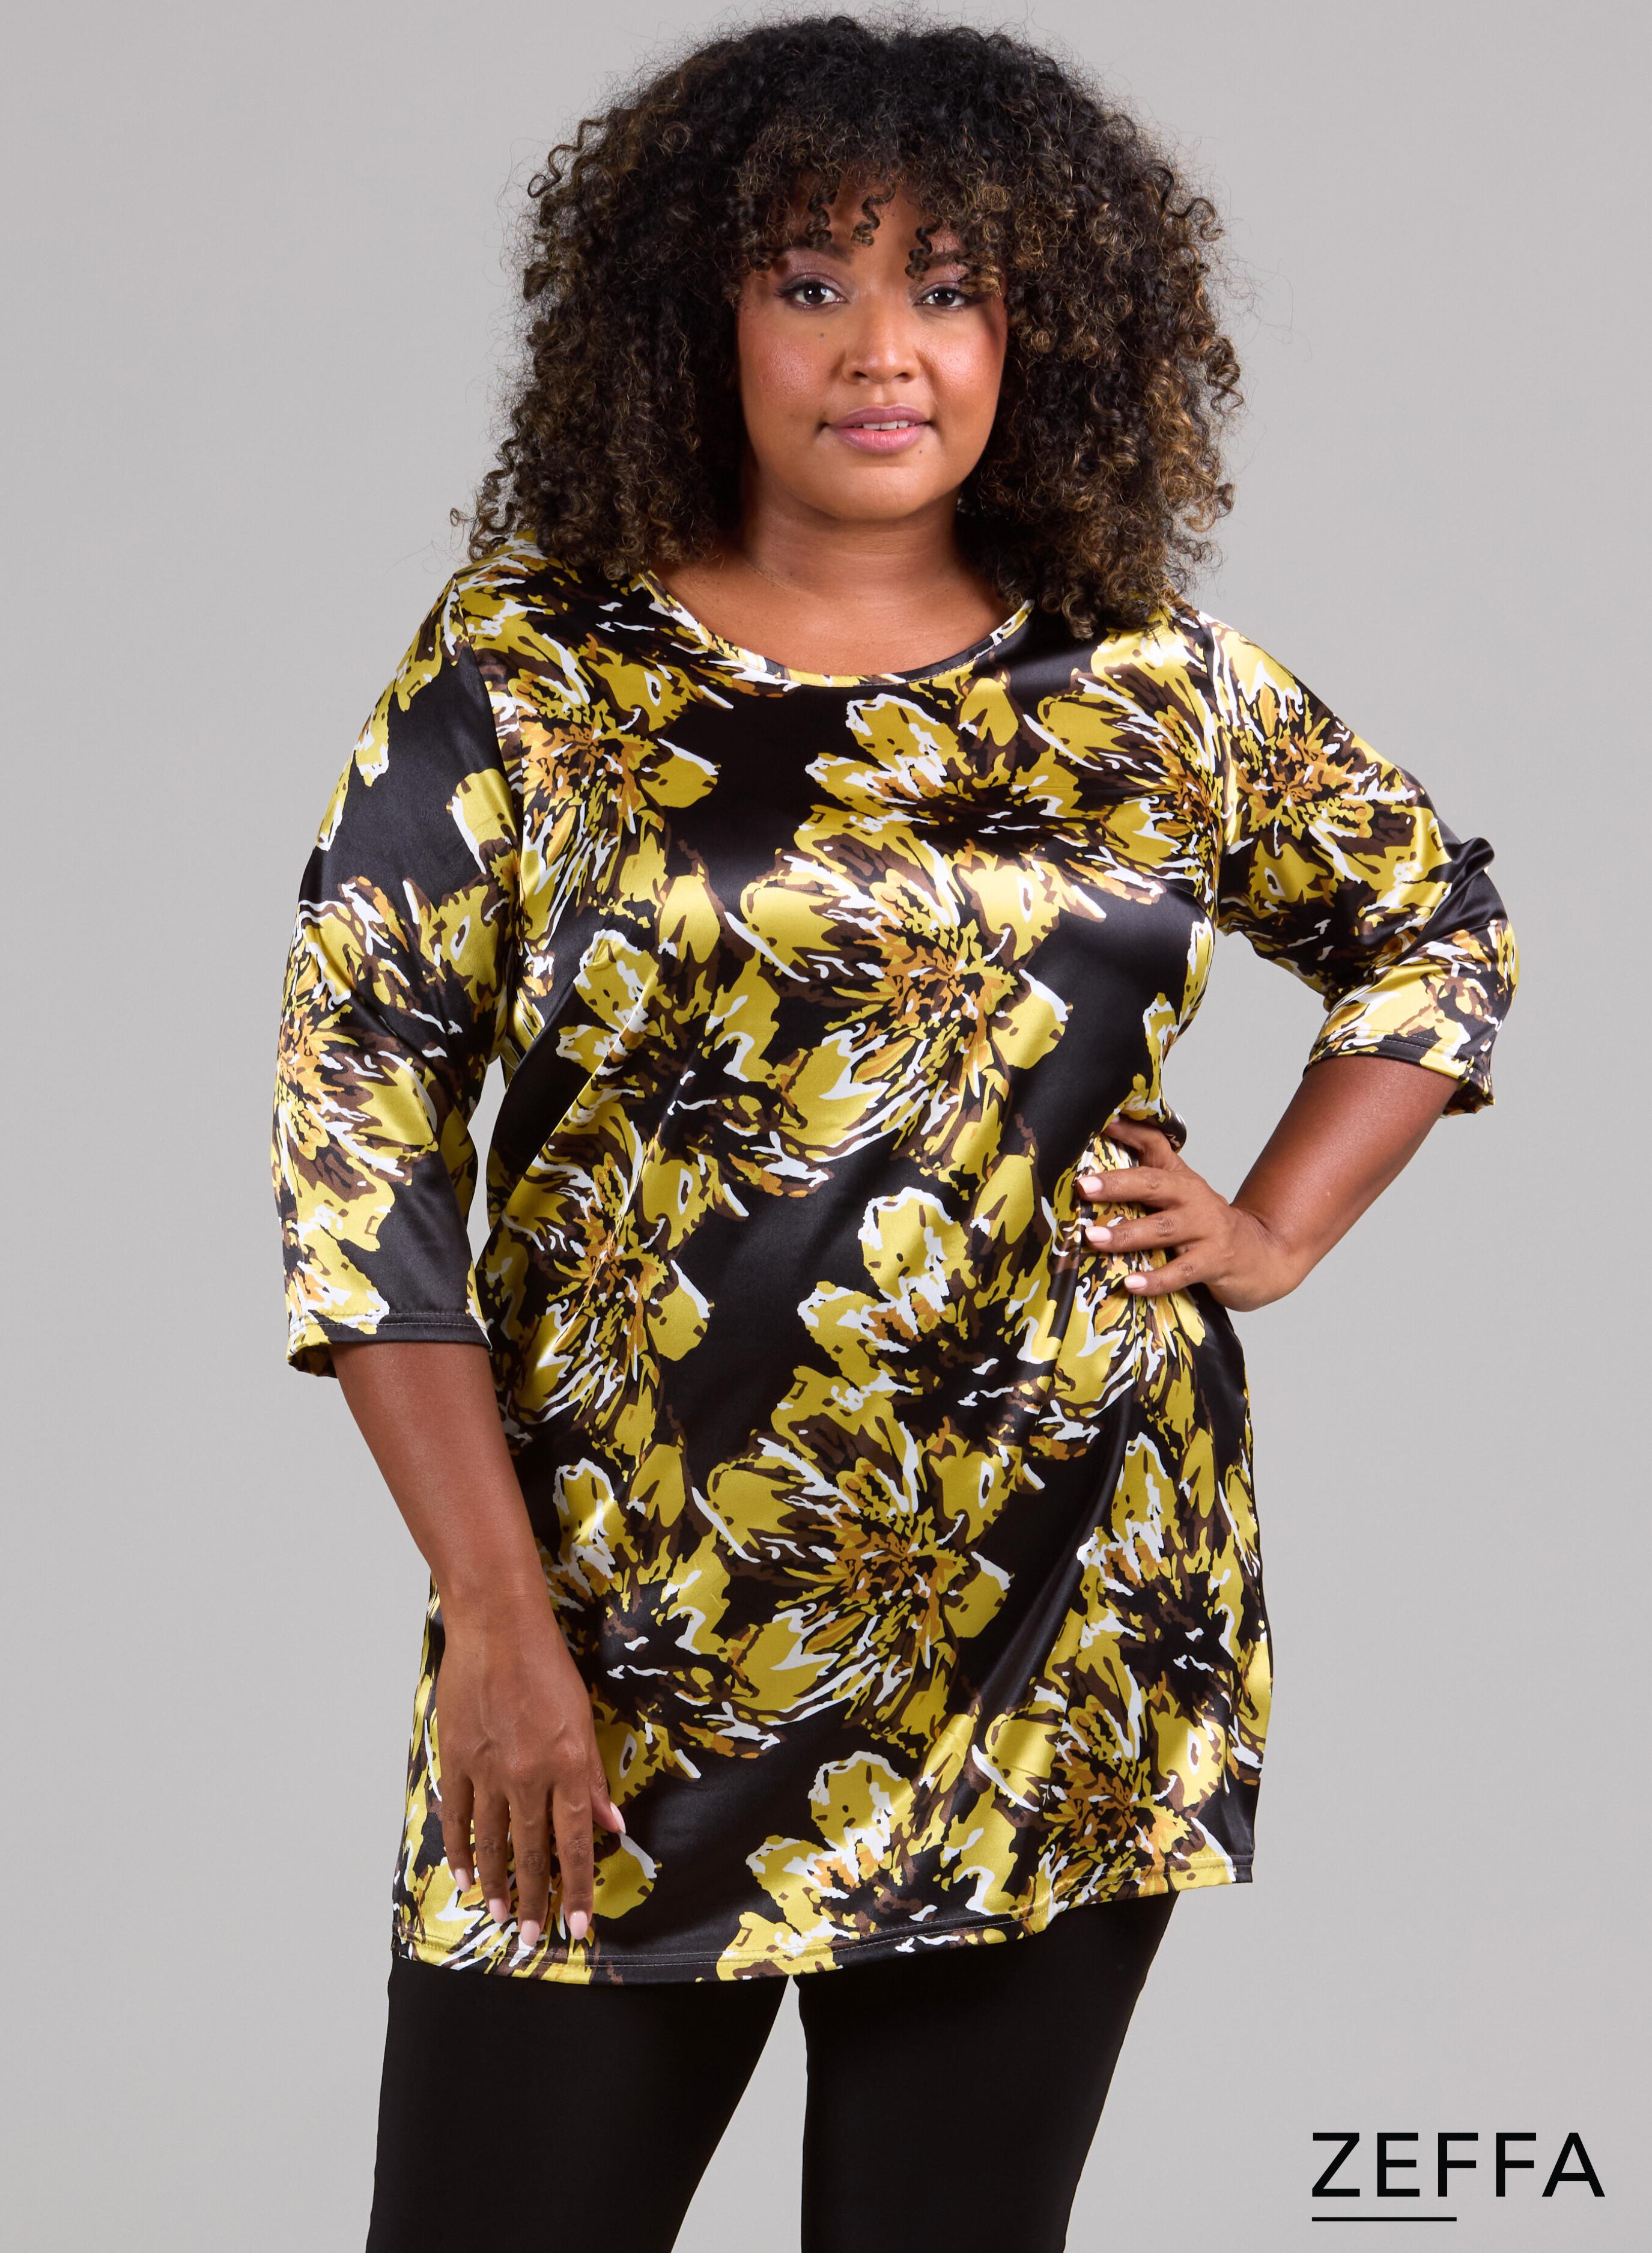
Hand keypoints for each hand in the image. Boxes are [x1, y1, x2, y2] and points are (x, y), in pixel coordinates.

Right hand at [435, 1591, 625, 1951]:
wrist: (497, 1629)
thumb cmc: (548, 1668)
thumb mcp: (585, 1722)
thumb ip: (595, 1780)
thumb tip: (613, 1826)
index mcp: (567, 1767)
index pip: (575, 1843)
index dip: (577, 1888)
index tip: (578, 1926)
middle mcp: (528, 1776)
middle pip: (531, 1852)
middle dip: (535, 1900)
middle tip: (533, 1938)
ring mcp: (487, 1771)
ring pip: (492, 1842)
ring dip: (497, 1884)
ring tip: (501, 1916)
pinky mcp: (456, 1760)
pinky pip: (457, 1817)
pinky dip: (460, 1850)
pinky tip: (464, 1876)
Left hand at [1076, 1119, 1299, 1312]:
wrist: (1263, 1255)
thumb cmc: (1209, 1223)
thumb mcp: (1184, 1189)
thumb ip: (1152, 1162)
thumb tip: (1111, 1131)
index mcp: (1181, 1180)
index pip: (1155, 1146)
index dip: (1129, 1134)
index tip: (1101, 1126)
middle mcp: (1193, 1199)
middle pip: (1153, 1185)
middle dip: (1117, 1185)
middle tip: (1084, 1187)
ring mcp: (1206, 1230)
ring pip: (1162, 1229)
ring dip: (1126, 1234)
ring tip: (1094, 1238)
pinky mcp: (1214, 1262)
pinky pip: (1181, 1272)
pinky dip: (1155, 1278)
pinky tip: (1131, 1284)